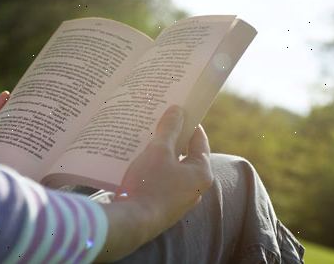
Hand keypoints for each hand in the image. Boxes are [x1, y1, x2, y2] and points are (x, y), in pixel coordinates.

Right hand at [118, 105, 212, 224]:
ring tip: (148, 142)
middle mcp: (196, 189)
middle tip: (161, 124)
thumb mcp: (159, 150)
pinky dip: (156, 172)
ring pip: (174, 171)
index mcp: (201, 173)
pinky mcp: (166, 209)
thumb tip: (178, 110)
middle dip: (174, 140)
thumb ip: (170, 129)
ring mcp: (181, 201)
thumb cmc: (149, 183)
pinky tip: (140, 164)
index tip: (180, 112)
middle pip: (187, 157)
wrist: (131, 223)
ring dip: (163, 157)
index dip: (190, 124)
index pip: (200, 142)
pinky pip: (164, 184)